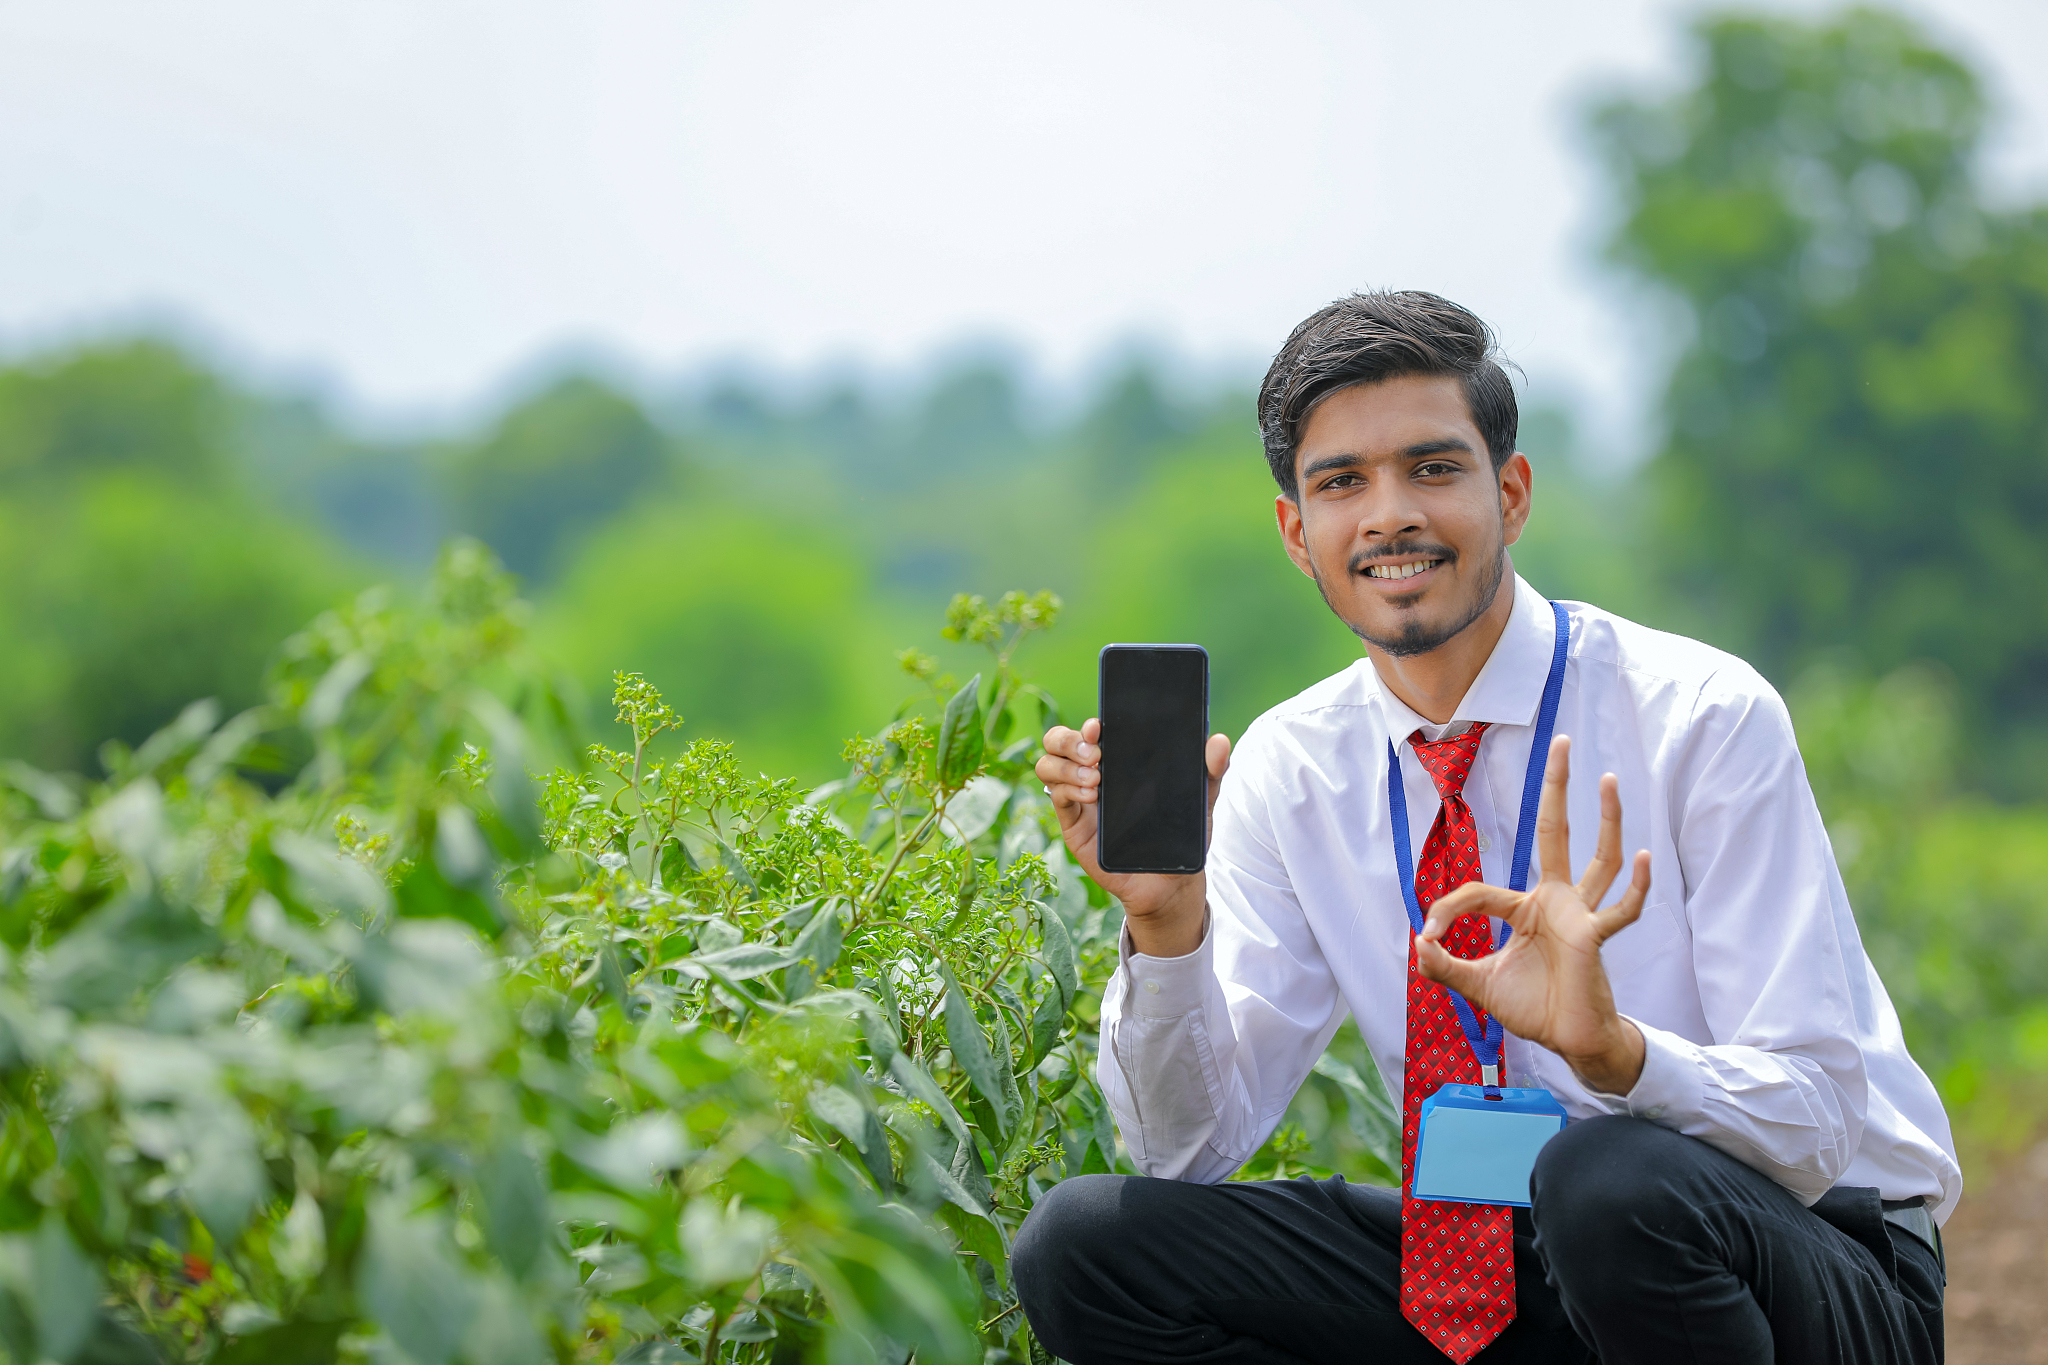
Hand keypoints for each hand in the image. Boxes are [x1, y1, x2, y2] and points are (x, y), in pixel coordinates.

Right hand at [1035, 718, 1230, 957]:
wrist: (1169, 882)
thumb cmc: (1180, 835)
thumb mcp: (1200, 800)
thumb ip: (1211, 770)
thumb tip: (1220, 742)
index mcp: (1118, 760)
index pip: (1091, 730)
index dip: (1089, 724)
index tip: (1101, 727)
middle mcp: (1093, 772)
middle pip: (1058, 740)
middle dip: (1069, 740)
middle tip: (1095, 753)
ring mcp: (1080, 797)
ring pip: (1047, 765)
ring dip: (1067, 766)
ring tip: (1096, 780)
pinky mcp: (1073, 822)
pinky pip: (1056, 796)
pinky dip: (1067, 789)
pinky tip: (1091, 796)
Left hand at [1415, 734, 1651, 1095]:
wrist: (1568, 1040)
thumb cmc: (1531, 1006)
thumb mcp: (1477, 986)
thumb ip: (1445, 967)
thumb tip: (1417, 948)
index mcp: (1525, 908)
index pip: (1477, 892)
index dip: (1445, 911)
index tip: (1426, 939)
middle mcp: (1555, 901)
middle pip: (1556, 832)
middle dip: (1556, 787)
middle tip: (1562, 740)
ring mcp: (1578, 916)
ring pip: (1597, 858)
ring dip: (1605, 819)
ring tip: (1608, 778)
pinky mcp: (1594, 939)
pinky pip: (1620, 909)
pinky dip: (1635, 886)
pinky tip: (1644, 856)